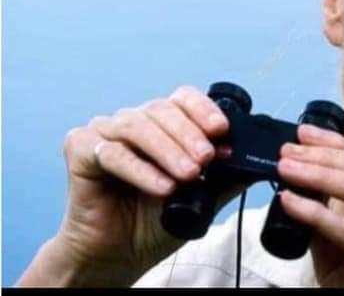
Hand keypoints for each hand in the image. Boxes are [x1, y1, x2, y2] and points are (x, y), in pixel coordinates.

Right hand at [21, 85, 239, 286]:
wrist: (120, 254)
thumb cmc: (156, 220)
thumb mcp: (202, 198)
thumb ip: (226, 177)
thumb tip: (255, 162)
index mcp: (163, 123)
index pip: (184, 98)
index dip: (203, 109)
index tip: (222, 130)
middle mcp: (135, 121)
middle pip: (162, 109)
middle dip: (189, 134)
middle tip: (207, 159)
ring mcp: (105, 132)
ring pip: (138, 126)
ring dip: (168, 150)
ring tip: (189, 174)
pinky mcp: (81, 150)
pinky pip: (112, 153)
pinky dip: (141, 170)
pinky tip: (163, 187)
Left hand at [278, 124, 343, 286]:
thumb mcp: (343, 253)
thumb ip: (326, 224)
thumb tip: (296, 191)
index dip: (337, 145)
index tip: (304, 132)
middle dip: (324, 155)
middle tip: (289, 149)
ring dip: (321, 174)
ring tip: (287, 167)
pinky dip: (317, 212)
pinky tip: (291, 200)